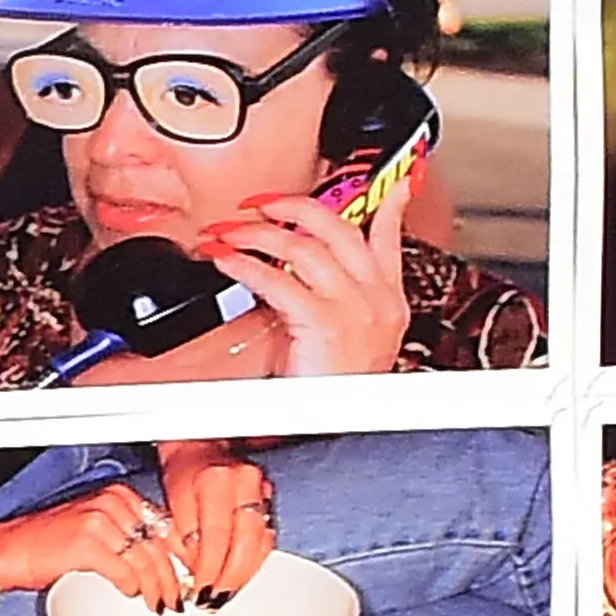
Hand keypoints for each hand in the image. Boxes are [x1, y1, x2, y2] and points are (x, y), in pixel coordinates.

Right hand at [0, 485, 197, 610]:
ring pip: (145, 560)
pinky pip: (123, 571)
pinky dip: (131, 587)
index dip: (182, 554)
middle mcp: (113, 503)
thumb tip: (160, 561)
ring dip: (156, 588)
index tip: (190, 574)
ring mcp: (100, 522)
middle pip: (158, 544)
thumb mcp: (94, 528)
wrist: (6, 551)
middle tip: (178, 598)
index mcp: (119, 495)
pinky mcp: (87, 544)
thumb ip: (126, 535)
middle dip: (173, 576)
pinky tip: (132, 595)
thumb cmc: (44, 544)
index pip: (165, 524)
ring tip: (160, 604)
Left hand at [148, 442, 276, 596]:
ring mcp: (263, 489)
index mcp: (215, 481)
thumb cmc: (183, 475)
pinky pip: (268, 536)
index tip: (199, 590)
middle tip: (215, 599)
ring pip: (261, 541)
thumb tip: (192, 573)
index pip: (215, 535)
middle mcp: (245, 482)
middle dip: (230, 576)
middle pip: (245, 541)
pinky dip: (254, 560)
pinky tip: (241, 576)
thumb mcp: (172, 504)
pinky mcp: (271, 498)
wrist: (204, 448)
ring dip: (244, 573)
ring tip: (226, 594)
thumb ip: (184, 537)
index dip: (208, 567)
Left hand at [203, 192, 412, 379]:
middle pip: (338, 229)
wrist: (336, 435)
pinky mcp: (324, 324)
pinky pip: (279, 280)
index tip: (381, 180)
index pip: (389, 237)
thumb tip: (294, 278)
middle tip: (258, 203)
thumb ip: (325, 304)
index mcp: (387, 302)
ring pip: (303, 247)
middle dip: (293, 207)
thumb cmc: (332, 397)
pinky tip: (226, 260)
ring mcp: (353, 309)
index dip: (385, 202)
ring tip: (226, 233)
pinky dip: (246, 264)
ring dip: (256, 233)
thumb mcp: (341, 345)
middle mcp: (375, 299)